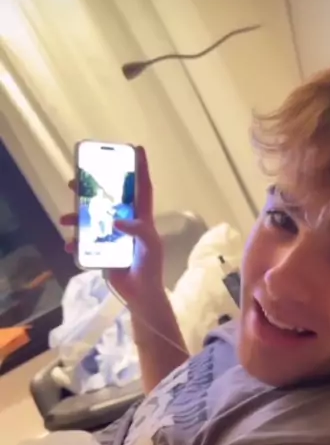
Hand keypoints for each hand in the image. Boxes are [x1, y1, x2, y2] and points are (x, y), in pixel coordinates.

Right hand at [60, 146, 164, 312]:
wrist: (141, 295)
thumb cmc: (150, 268)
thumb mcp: (150, 246)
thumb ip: (137, 230)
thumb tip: (115, 220)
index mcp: (142, 218)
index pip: (142, 189)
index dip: (140, 169)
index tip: (136, 149)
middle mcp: (126, 223)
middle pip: (108, 199)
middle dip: (91, 189)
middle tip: (75, 181)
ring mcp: (112, 236)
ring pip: (91, 219)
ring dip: (76, 216)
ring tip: (64, 217)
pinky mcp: (102, 251)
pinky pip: (84, 242)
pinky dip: (75, 242)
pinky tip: (69, 244)